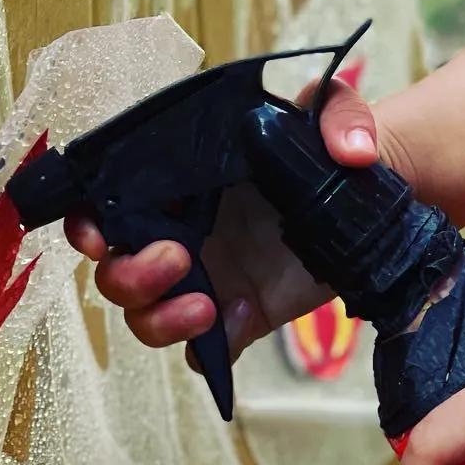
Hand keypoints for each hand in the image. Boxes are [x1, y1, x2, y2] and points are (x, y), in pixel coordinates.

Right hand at [65, 77, 403, 366]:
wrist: (377, 201)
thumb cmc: (336, 150)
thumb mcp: (338, 112)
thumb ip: (342, 114)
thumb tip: (352, 150)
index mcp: (187, 181)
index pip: (113, 199)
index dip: (88, 219)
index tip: (95, 230)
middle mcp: (186, 229)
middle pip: (115, 268)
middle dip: (127, 274)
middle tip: (176, 259)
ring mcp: (211, 277)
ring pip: (145, 315)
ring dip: (157, 319)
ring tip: (205, 307)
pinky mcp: (242, 316)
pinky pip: (203, 352)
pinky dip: (210, 347)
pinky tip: (241, 317)